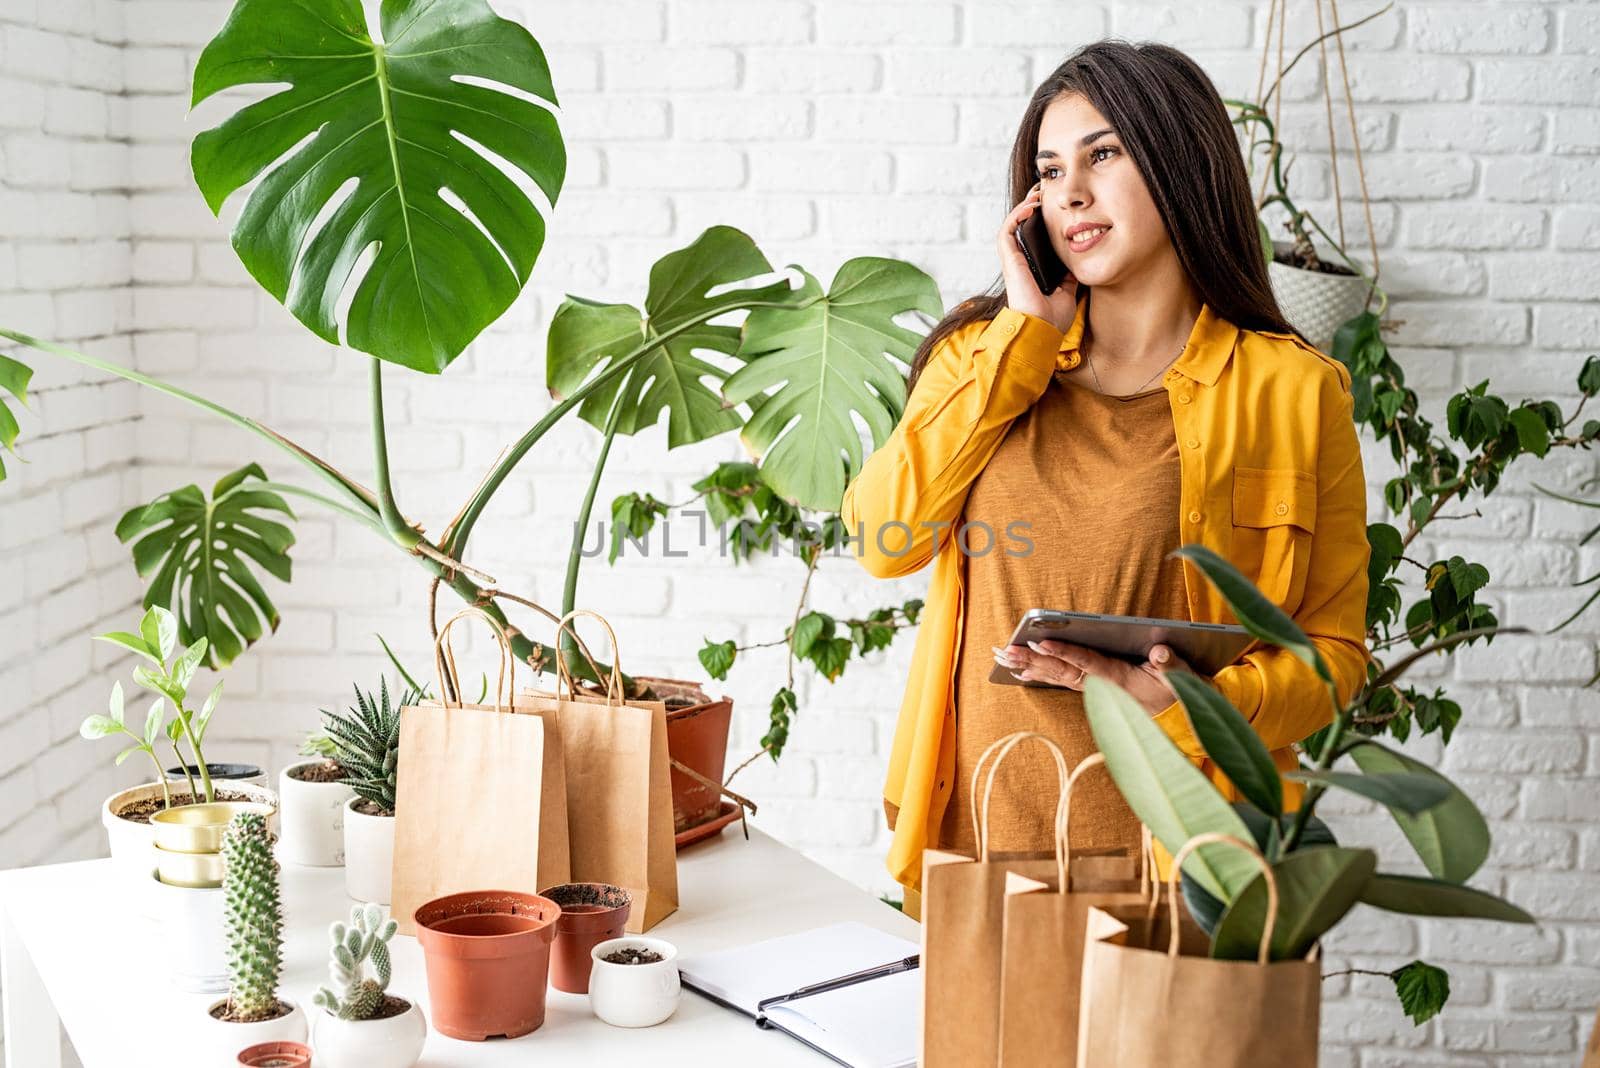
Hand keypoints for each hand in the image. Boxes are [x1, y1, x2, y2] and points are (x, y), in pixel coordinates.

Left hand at [993, 640, 1195, 715]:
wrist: (1179, 718)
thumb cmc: (1177, 693)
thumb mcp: (1181, 677)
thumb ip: (1170, 663)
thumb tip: (1159, 651)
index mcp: (1119, 679)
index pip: (1086, 663)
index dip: (1064, 653)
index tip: (1041, 642)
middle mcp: (1101, 686)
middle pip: (1061, 671)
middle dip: (1032, 660)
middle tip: (1005, 650)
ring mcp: (1095, 689)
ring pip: (1056, 676)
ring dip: (1029, 666)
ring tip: (1003, 656)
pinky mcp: (1093, 689)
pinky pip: (1062, 680)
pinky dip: (1040, 674)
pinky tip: (1021, 670)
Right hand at [996, 181, 1079, 331]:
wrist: (1042, 330)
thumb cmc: (1051, 318)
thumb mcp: (1068, 292)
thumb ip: (1069, 277)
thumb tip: (1077, 263)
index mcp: (1032, 269)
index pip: (1033, 239)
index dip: (1040, 221)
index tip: (1054, 207)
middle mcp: (1020, 263)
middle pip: (1021, 228)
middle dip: (1031, 207)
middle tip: (1044, 191)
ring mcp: (1013, 261)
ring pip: (1012, 226)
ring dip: (1023, 207)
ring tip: (1037, 195)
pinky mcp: (1009, 261)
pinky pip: (1007, 232)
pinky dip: (1016, 217)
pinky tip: (1030, 207)